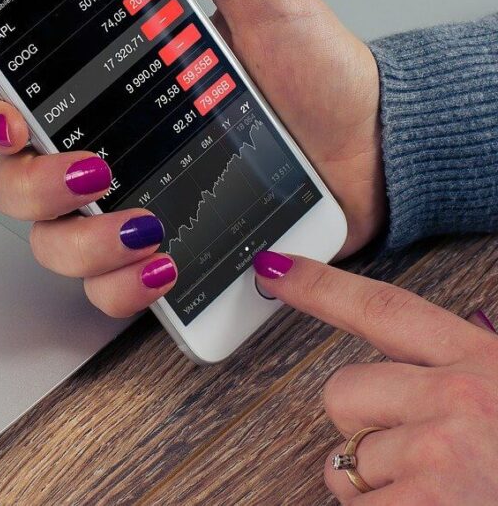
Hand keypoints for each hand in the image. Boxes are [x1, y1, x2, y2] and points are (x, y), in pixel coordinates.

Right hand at [0, 0, 385, 316]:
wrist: (374, 144)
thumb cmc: (316, 69)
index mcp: (105, 90)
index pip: (11, 102)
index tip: (12, 118)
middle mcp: (102, 152)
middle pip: (12, 182)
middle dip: (36, 183)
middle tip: (94, 169)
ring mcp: (124, 210)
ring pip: (51, 244)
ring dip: (86, 242)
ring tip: (148, 224)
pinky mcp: (159, 257)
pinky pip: (107, 290)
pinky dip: (123, 286)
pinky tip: (164, 261)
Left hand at [254, 250, 497, 503]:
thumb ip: (463, 382)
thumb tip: (405, 380)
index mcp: (486, 362)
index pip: (384, 309)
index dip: (322, 286)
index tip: (273, 269)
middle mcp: (461, 396)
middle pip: (342, 391)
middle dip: (363, 429)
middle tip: (421, 460)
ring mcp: (442, 452)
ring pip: (344, 461)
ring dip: (378, 489)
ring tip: (445, 496)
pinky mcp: (428, 505)